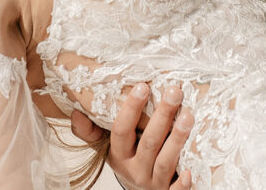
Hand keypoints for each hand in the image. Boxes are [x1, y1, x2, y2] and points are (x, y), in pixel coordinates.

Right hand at [70, 83, 192, 189]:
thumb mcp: (108, 147)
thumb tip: (75, 112)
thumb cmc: (129, 160)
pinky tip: (190, 172)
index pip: (121, 130)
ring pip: (164, 162)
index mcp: (119, 155)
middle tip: (174, 92)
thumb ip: (92, 131)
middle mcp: (134, 169)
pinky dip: (182, 184)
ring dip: (177, 139)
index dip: (131, 109)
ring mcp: (153, 182)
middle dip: (162, 116)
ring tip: (188, 116)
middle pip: (148, 142)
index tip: (143, 86)